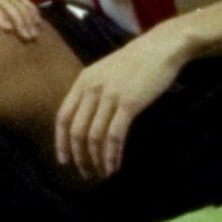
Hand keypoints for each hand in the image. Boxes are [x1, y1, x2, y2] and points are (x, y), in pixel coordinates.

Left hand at [55, 23, 189, 181]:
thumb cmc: (135, 63)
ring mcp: (109, 96)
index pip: (63, 117)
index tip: (64, 160)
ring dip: (96, 159)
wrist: (160, 48)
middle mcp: (91, 89)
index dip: (61, 141)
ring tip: (102, 173)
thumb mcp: (104, 74)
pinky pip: (114, 135)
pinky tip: (114, 165)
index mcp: (82, 82)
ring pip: (94, 135)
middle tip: (85, 173)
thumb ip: (93, 93)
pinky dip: (112, 154)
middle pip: (76, 130)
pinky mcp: (129, 103)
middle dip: (78, 156)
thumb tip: (87, 120)